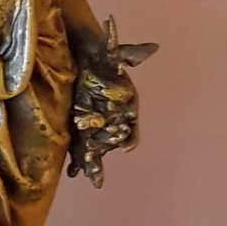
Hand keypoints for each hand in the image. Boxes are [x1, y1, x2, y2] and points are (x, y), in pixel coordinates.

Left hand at [67, 18, 156, 187]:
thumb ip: (132, 54)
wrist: (81, 55)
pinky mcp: (80, 129)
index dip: (130, 138)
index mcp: (127, 107)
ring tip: (92, 178)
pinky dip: (78, 163)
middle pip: (113, 142)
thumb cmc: (102, 56)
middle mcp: (114, 119)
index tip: (126, 148)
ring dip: (95, 164)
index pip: (132, 127)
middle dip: (108, 154)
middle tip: (105, 167)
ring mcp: (97, 126)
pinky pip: (81, 149)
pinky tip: (73, 174)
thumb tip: (153, 47)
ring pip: (98, 149)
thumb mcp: (116, 52)